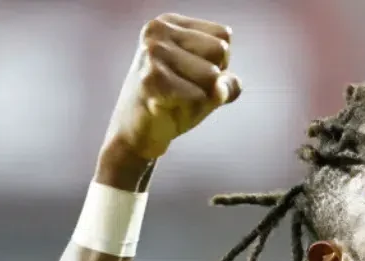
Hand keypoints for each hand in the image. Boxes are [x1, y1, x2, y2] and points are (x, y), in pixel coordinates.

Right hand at [97, 14, 241, 188]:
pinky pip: (199, 97)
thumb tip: (222, 88)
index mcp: (169, 23)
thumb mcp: (206, 85)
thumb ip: (227, 81)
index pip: (223, 36)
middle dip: (211, 80)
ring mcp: (152, 53)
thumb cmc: (174, 104)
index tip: (190, 74)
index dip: (219, 63)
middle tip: (182, 90)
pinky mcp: (152, 80)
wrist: (136, 134)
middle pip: (221, 51)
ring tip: (175, 100)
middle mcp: (158, 31)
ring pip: (212, 76)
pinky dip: (191, 110)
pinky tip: (167, 109)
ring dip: (201, 97)